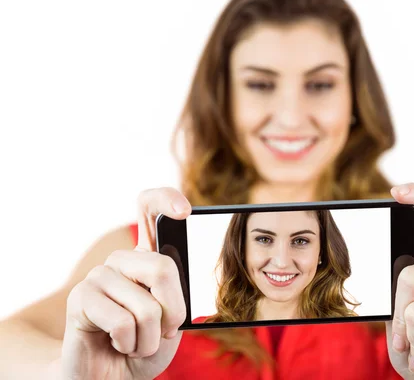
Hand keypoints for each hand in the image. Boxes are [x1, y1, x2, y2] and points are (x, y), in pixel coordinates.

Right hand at [61, 188, 191, 379]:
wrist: (113, 379)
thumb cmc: (144, 347)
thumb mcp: (172, 320)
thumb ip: (175, 293)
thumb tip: (170, 270)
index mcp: (146, 258)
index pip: (149, 208)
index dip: (166, 199)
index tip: (185, 211)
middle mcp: (122, 261)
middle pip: (163, 267)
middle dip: (173, 312)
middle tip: (163, 332)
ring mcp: (99, 277)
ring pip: (147, 305)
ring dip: (149, 338)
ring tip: (135, 343)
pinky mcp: (81, 298)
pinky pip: (124, 322)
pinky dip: (130, 344)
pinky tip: (117, 344)